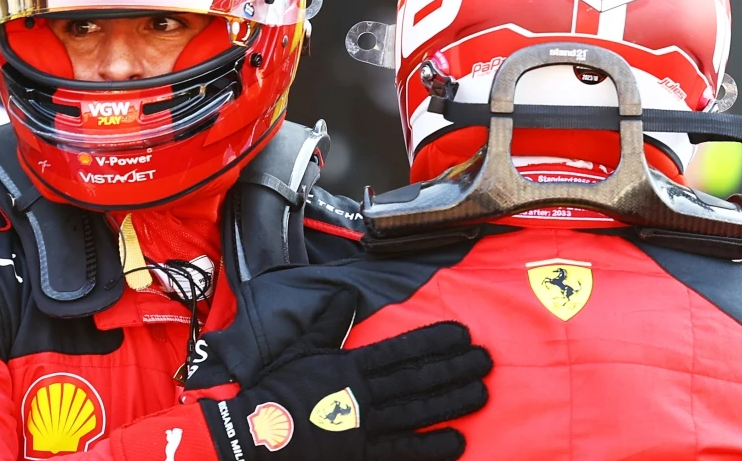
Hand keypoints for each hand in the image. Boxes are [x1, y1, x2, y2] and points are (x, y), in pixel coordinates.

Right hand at [199, 289, 490, 460]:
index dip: (435, 341)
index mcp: (350, 367)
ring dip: (453, 402)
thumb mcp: (300, 349)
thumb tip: (346, 296)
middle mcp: (364, 395)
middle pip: (419, 379)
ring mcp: (366, 428)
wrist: (255, 435)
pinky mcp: (363, 455)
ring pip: (419, 412)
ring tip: (482, 394)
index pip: (402, 350)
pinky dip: (431, 448)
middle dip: (456, 369)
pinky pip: (404, 451)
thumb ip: (329, 323)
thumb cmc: (276, 392)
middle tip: (487, 361)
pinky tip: (458, 443)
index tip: (463, 333)